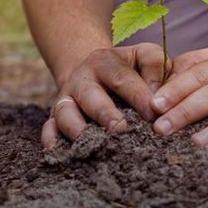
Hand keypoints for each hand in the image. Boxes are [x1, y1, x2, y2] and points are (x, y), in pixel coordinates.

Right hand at [41, 43, 166, 147]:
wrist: (92, 71)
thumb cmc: (128, 68)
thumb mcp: (142, 56)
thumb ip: (155, 67)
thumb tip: (158, 97)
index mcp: (105, 62)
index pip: (123, 78)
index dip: (138, 96)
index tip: (154, 114)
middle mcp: (82, 79)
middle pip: (91, 96)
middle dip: (105, 113)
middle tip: (121, 129)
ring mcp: (66, 98)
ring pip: (65, 112)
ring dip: (77, 128)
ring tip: (93, 144)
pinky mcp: (55, 116)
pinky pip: (48, 128)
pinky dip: (52, 139)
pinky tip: (61, 152)